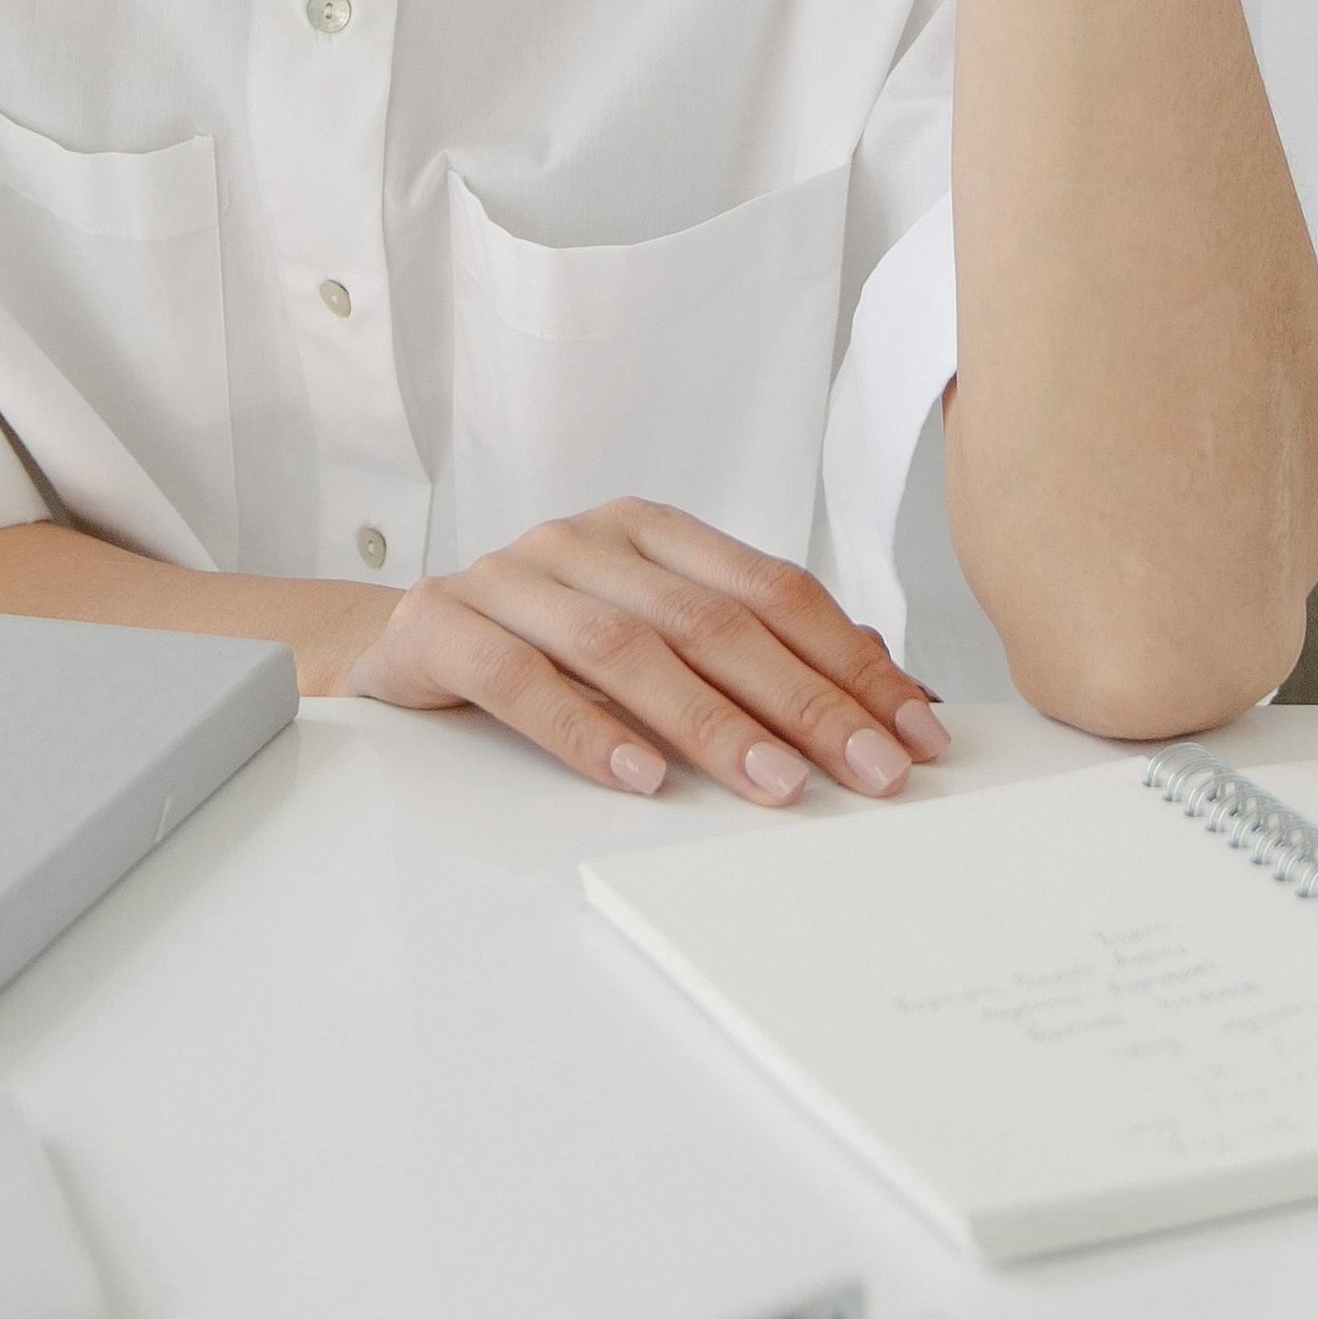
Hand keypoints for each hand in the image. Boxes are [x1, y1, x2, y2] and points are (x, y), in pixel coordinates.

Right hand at [342, 499, 950, 800]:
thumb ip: (755, 657)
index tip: (915, 730)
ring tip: (774, 786)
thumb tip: (891, 696)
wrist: (402, 642)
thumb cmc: (547, 647)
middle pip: (714, 621)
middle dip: (805, 701)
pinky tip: (639, 778)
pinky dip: (585, 731)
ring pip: (626, 649)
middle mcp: (589, 541)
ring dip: (710, 724)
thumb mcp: (655, 640)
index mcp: (654, 532)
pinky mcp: (443, 624)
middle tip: (870, 771)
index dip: (850, 660)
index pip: (774, 590)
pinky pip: (520, 678)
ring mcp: (513, 577)